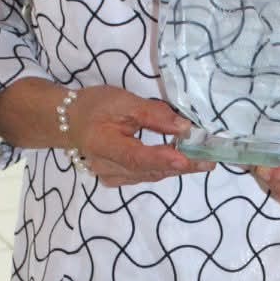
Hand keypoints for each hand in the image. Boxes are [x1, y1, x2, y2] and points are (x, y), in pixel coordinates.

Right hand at [68, 86, 213, 187]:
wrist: (69, 121)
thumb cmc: (96, 106)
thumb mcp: (123, 101)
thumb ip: (154, 115)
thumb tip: (184, 127)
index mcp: (104, 145)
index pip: (137, 157)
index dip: (163, 159)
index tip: (188, 159)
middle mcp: (108, 169)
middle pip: (149, 170)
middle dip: (182, 165)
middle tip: (210, 159)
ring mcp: (112, 178)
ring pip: (150, 175)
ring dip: (176, 168)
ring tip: (202, 159)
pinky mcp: (117, 179)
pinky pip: (145, 175)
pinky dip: (164, 168)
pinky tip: (180, 160)